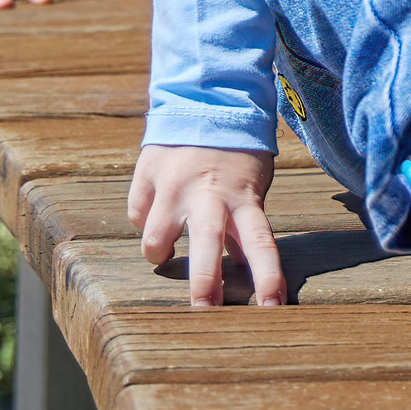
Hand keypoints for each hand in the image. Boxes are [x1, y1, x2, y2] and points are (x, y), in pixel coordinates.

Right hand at [129, 145, 283, 306]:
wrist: (207, 96)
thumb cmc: (237, 152)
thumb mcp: (253, 186)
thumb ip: (243, 226)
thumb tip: (240, 269)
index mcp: (243, 195)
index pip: (261, 243)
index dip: (267, 277)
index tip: (272, 308)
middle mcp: (208, 191)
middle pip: (206, 243)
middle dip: (203, 283)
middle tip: (203, 313)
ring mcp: (174, 182)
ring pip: (156, 238)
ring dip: (160, 253)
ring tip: (166, 254)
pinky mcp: (147, 172)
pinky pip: (137, 213)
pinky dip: (144, 222)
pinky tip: (155, 216)